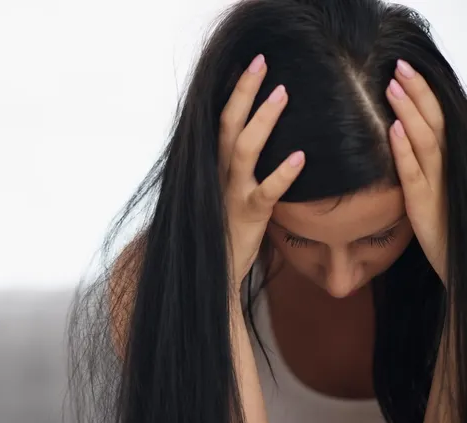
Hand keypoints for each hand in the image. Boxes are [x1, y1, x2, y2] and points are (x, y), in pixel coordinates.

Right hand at [219, 54, 304, 292]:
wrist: (211, 270)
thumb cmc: (222, 230)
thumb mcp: (224, 193)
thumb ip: (235, 168)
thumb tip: (255, 142)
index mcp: (214, 166)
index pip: (221, 121)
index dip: (235, 93)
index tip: (250, 66)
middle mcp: (218, 174)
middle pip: (228, 125)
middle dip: (244, 92)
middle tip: (261, 62)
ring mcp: (232, 194)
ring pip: (243, 150)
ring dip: (262, 120)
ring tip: (282, 93)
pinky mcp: (248, 215)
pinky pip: (266, 192)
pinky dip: (283, 174)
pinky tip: (301, 158)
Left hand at [387, 59, 446, 285]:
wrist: (458, 262)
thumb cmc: (443, 225)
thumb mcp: (432, 189)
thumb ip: (421, 164)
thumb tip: (402, 137)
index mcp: (447, 162)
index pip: (435, 120)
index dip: (422, 94)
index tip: (403, 70)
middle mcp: (446, 167)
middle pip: (432, 122)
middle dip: (416, 92)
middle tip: (397, 66)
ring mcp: (437, 184)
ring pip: (424, 141)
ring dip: (408, 112)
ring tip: (392, 87)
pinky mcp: (424, 203)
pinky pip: (413, 173)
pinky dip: (403, 150)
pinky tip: (392, 129)